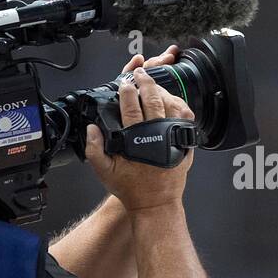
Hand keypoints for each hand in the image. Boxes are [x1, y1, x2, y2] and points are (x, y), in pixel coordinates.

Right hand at [85, 45, 194, 211]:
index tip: (124, 83)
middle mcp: (158, 136)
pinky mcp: (184, 142)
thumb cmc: (132, 189)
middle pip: (153, 100)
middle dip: (145, 82)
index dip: (127, 91)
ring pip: (171, 105)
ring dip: (162, 91)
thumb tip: (92, 128)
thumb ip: (94, 148)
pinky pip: (185, 117)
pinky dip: (178, 104)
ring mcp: (174, 138)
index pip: (131, 107)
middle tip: (139, 74)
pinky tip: (170, 99)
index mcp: (137, 140)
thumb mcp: (104, 171)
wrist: (155, 203)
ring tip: (153, 83)